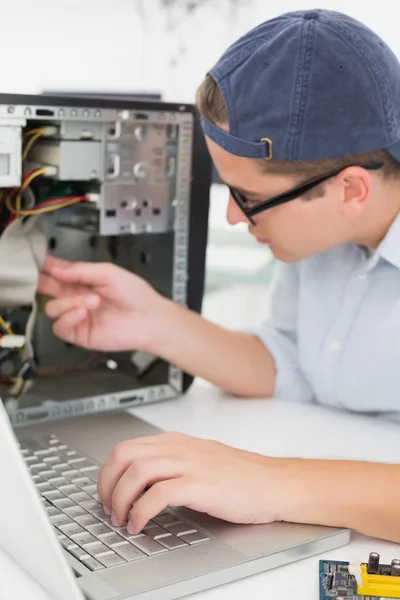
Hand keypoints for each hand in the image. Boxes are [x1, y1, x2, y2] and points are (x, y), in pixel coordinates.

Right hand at [37, 255, 167, 351]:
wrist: (150, 320)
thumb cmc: (137, 296)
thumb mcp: (109, 273)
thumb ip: (81, 270)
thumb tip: (57, 267)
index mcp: (84, 279)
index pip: (57, 271)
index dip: (46, 267)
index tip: (39, 263)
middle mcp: (77, 297)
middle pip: (48, 289)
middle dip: (42, 283)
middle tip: (40, 279)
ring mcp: (77, 316)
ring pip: (51, 309)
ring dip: (67, 303)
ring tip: (90, 300)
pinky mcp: (79, 333)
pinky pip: (60, 327)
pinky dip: (68, 318)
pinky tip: (82, 312)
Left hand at [97, 432, 283, 533]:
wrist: (273, 483)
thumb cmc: (240, 476)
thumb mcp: (199, 459)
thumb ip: (172, 463)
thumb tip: (141, 480)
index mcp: (176, 442)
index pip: (126, 448)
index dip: (108, 472)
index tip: (106, 493)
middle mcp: (179, 448)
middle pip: (124, 455)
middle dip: (107, 483)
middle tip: (108, 507)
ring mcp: (190, 464)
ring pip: (137, 472)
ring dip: (120, 498)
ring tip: (121, 519)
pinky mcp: (200, 484)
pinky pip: (157, 494)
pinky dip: (140, 512)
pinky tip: (140, 524)